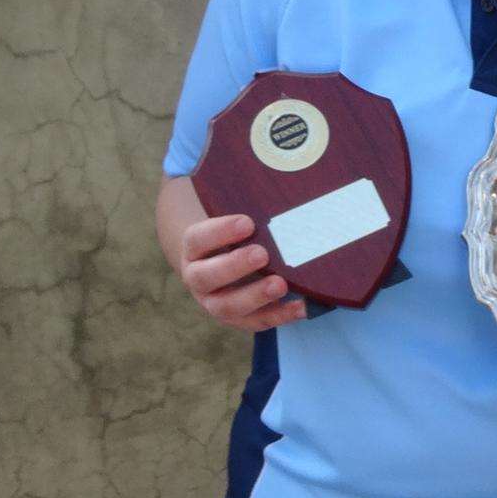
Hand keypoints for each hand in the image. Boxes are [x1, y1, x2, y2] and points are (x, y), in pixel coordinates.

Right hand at [174, 212, 306, 331]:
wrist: (225, 267)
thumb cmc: (237, 236)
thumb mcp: (234, 220)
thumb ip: (246, 204)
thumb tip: (276, 176)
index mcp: (194, 249)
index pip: (197, 239)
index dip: (219, 232)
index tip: (248, 222)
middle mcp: (198, 278)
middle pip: (206, 276)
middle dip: (234, 266)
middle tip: (261, 254)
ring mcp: (214, 302)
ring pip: (227, 306)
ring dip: (254, 296)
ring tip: (280, 285)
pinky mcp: (238, 319)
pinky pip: (257, 322)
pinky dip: (280, 316)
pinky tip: (302, 306)